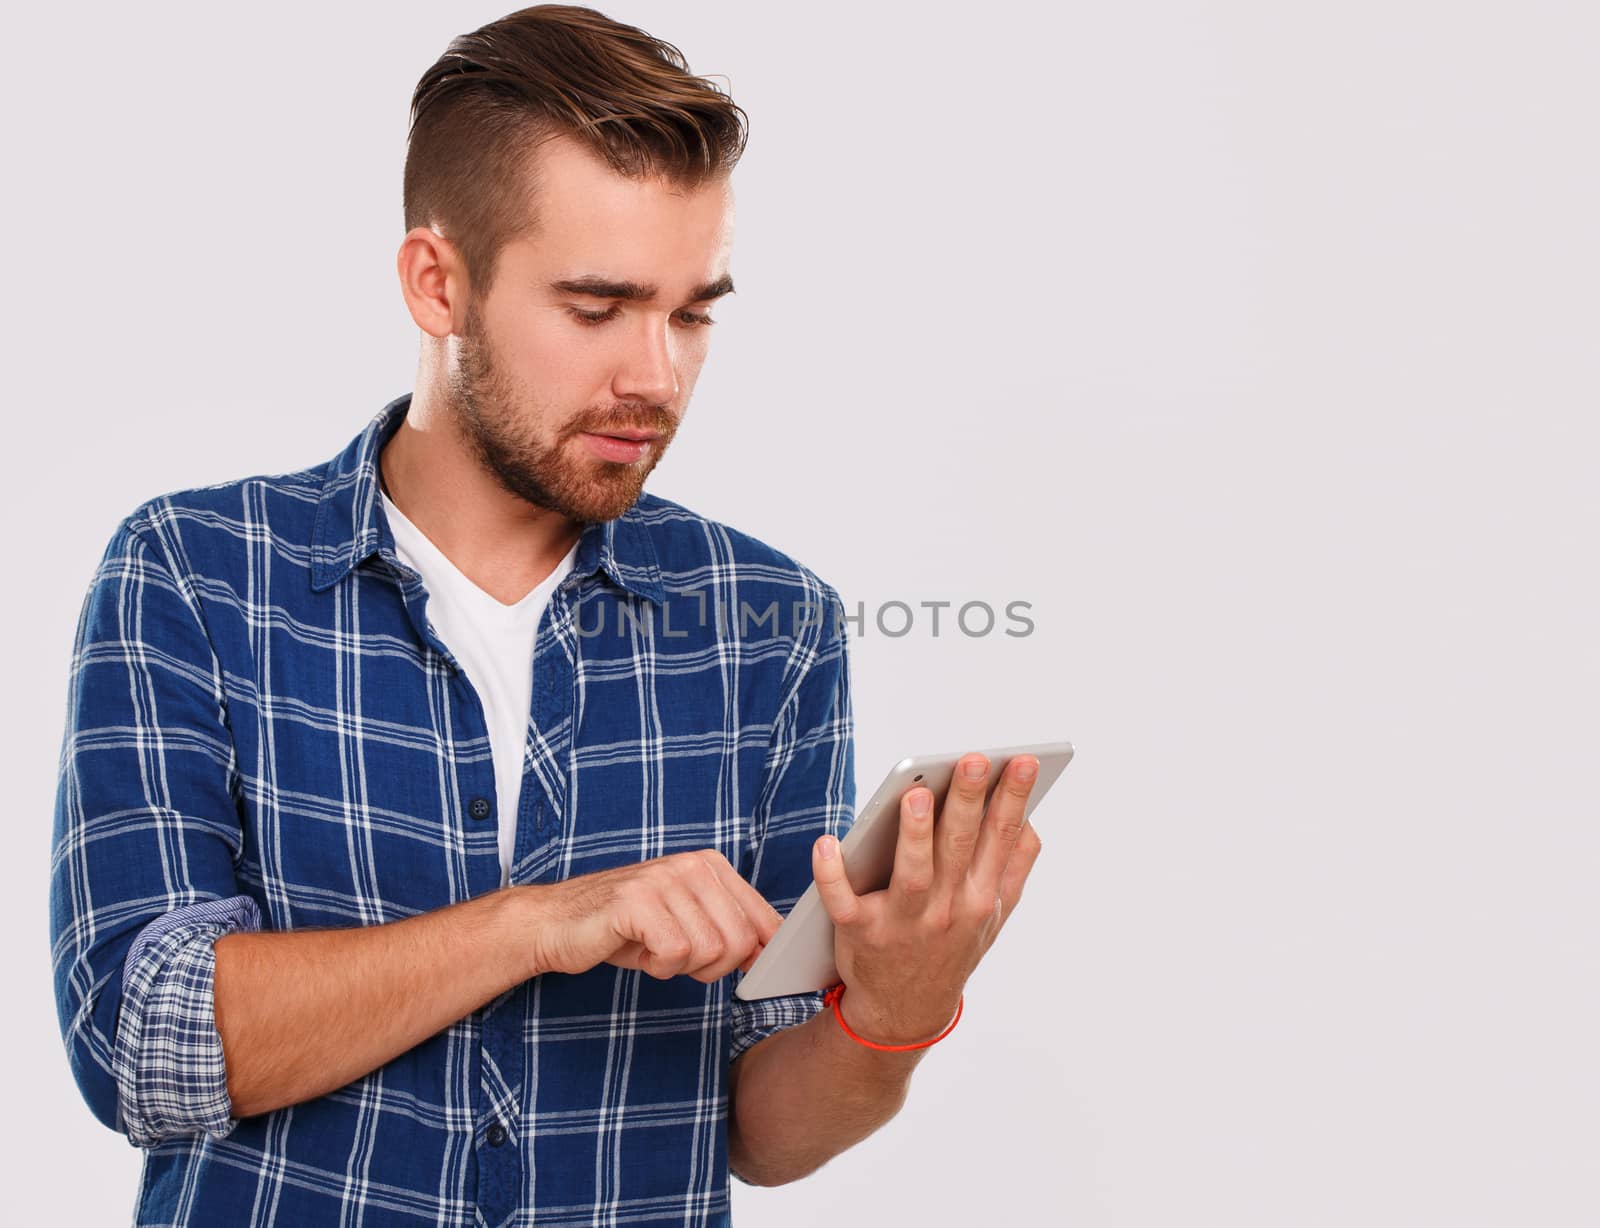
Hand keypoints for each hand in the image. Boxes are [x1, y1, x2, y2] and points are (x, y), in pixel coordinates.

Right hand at [528, 850, 783, 982]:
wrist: (557, 923)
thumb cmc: (625, 927)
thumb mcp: (687, 921)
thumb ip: (730, 928)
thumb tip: (773, 950)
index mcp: (711, 866)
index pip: (763, 920)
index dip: (756, 956)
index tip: (742, 970)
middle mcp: (692, 865)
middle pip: (740, 942)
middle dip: (712, 967)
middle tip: (677, 958)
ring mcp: (664, 879)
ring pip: (710, 951)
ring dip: (680, 967)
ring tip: (653, 948)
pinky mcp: (638, 901)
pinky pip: (675, 954)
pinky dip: (657, 967)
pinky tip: (638, 951)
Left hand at [810, 752, 1043, 1044]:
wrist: (905, 1010)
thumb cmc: (950, 946)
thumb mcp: (994, 916)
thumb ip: (1012, 868)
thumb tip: (1028, 819)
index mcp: (981, 896)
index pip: (1001, 838)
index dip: (1013, 798)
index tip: (1025, 761)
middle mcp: (947, 908)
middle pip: (959, 847)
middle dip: (968, 801)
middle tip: (973, 761)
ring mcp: (902, 922)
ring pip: (912, 874)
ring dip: (915, 836)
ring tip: (917, 795)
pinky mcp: (859, 933)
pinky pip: (843, 902)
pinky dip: (831, 875)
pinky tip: (827, 844)